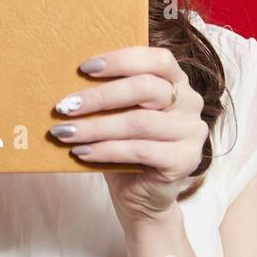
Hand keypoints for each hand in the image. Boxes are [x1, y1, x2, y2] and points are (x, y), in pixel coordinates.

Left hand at [49, 46, 207, 227]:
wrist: (141, 197)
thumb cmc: (125, 147)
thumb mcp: (117, 114)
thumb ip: (108, 94)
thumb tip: (67, 78)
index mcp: (177, 81)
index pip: (157, 59)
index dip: (121, 60)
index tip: (84, 68)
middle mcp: (190, 102)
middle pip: (146, 88)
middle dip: (100, 96)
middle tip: (65, 106)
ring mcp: (191, 132)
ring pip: (139, 122)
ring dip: (95, 127)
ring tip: (64, 132)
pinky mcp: (185, 160)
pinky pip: (139, 150)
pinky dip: (105, 150)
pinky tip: (81, 152)